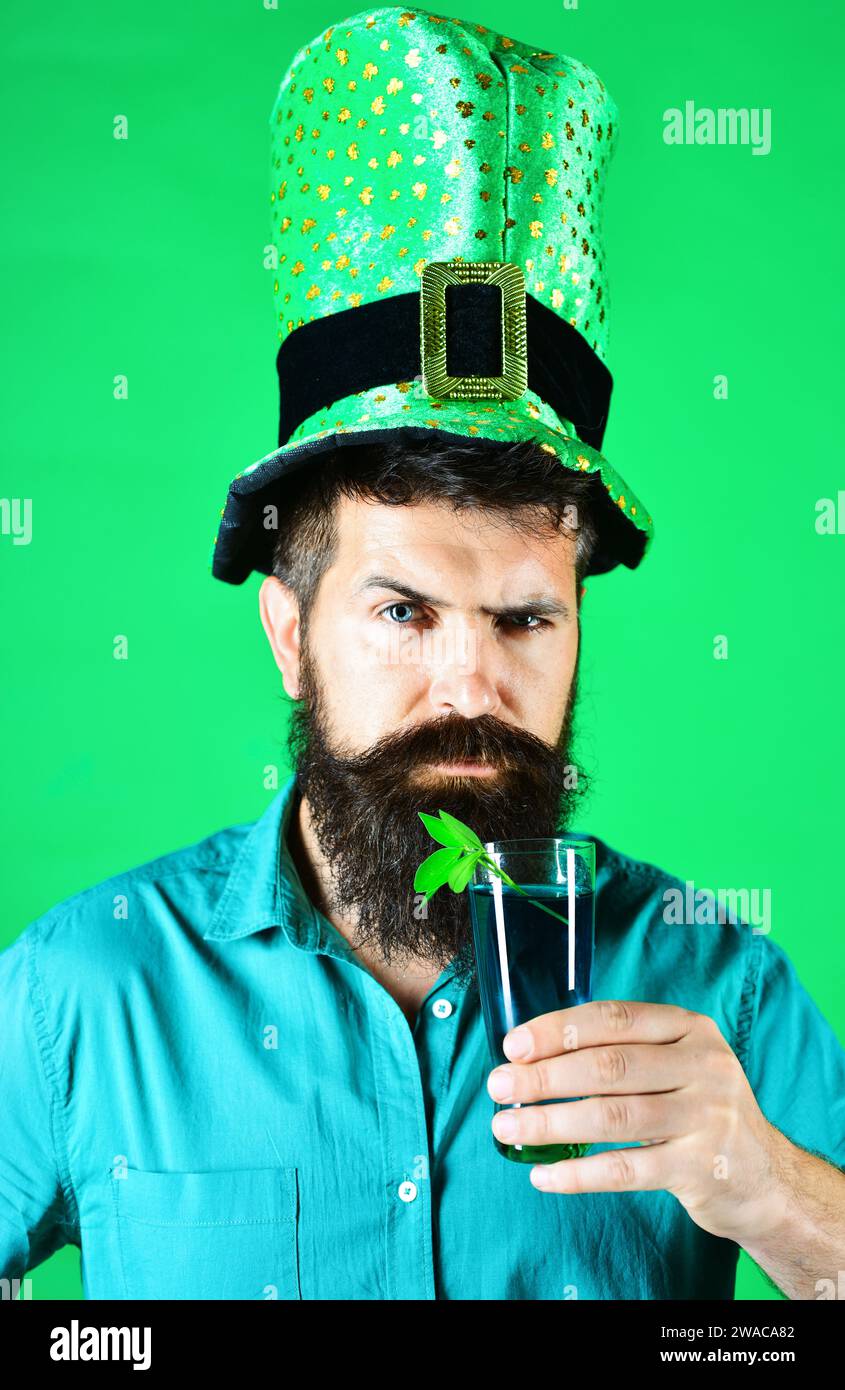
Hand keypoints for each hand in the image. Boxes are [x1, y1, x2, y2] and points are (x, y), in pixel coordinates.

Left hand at [487, 999, 788, 1242]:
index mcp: (690, 1028)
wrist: (766, 1177)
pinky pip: (626, 1170)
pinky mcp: (701, 1168)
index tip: (512, 1046)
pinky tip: (543, 1176)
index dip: (557, 1030)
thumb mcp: (678, 1064)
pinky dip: (578, 1174)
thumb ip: (623, 1051)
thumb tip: (533, 1056)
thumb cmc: (698, 1110)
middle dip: (544, 1076)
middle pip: (607, 1066)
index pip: (613, 1019)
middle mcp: (703, 1066)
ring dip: (550, 1123)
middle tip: (498, 1087)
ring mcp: (707, 1118)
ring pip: (611, 1116)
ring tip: (507, 1128)